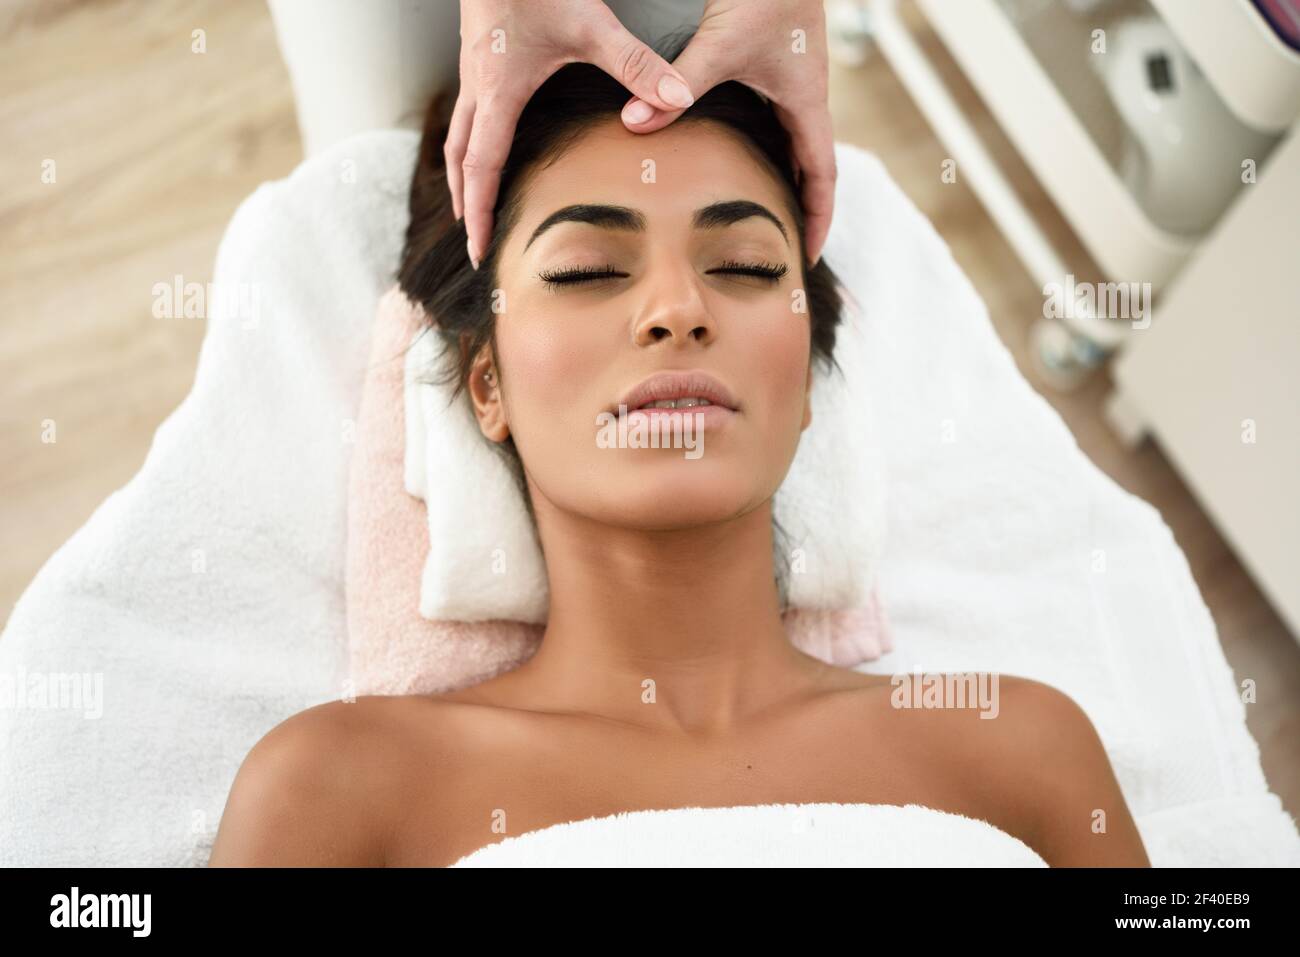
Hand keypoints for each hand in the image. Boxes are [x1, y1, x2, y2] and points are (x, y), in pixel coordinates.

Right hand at [449, 0, 696, 267]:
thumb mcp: (591, 22)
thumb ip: (636, 65)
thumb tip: (678, 100)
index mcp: (499, 92)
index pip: (482, 168)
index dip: (480, 213)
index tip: (480, 249)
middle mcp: (479, 86)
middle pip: (461, 160)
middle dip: (467, 204)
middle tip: (475, 241)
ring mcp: (475, 68)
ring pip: (459, 134)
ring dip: (464, 173)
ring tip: (473, 202)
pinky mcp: (481, 52)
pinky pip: (468, 110)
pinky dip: (471, 140)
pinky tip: (489, 141)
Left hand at [618, 0, 835, 264]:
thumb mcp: (718, 42)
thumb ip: (675, 83)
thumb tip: (633, 124)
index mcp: (806, 101)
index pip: (822, 176)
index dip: (817, 218)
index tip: (810, 254)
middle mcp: (804, 95)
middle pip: (810, 167)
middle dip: (800, 206)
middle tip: (784, 244)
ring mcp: (791, 79)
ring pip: (791, 142)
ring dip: (782, 177)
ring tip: (761, 212)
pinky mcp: (774, 62)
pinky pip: (774, 118)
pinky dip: (764, 145)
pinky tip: (737, 157)